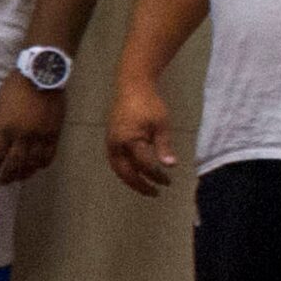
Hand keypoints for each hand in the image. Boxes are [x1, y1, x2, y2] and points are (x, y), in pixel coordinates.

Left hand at [0, 75, 64, 185]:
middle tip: (2, 182)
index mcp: (5, 128)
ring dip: (25, 173)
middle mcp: (22, 136)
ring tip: (19, 178)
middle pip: (14, 163)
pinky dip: (42, 164)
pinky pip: (49, 155)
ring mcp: (40, 136)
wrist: (43, 75)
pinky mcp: (54, 134)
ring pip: (32, 163)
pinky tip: (37, 167)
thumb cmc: (14, 88)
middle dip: (7, 175)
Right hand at [105, 79, 179, 197]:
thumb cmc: (149, 104)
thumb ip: (164, 146)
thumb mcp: (161, 124)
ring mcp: (111, 142)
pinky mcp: (110, 139)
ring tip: (144, 186)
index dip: (157, 176)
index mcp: (129, 141)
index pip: (144, 165)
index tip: (168, 182)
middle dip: (140, 185)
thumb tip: (170, 166)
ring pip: (119, 168)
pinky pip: (117, 161)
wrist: (132, 87)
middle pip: (126, 172)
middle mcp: (116, 145)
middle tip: (154, 193)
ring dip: (131, 179)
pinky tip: (135, 172)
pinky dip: (126, 170)